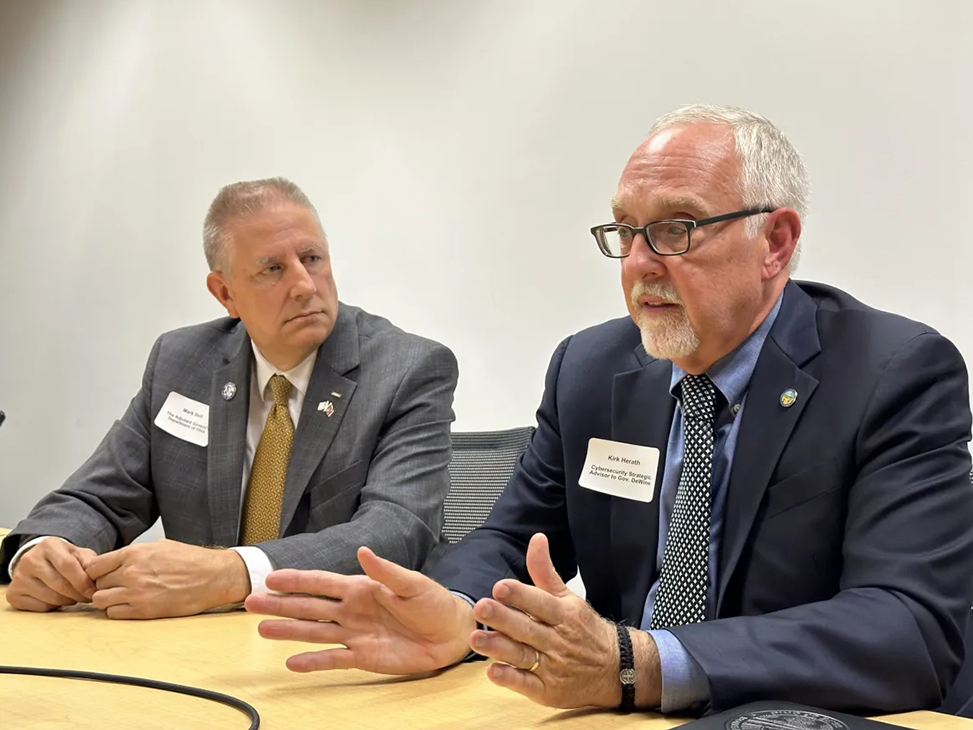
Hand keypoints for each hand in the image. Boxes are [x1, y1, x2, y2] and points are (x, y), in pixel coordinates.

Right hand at [6, 537, 96, 611]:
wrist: (40, 562)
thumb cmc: (65, 558)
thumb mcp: (79, 554)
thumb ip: (90, 563)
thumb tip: (98, 578)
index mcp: (48, 545)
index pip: (68, 566)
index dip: (83, 582)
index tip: (93, 592)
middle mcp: (30, 559)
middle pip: (60, 584)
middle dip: (78, 594)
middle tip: (87, 597)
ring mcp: (19, 577)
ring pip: (51, 598)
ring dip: (68, 601)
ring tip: (74, 597)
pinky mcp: (14, 593)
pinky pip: (40, 607)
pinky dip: (54, 607)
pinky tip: (59, 600)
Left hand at [86, 539, 249, 618]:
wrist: (213, 576)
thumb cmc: (191, 560)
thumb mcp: (160, 546)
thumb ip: (135, 553)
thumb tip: (118, 561)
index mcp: (134, 553)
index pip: (95, 565)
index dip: (96, 572)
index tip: (102, 575)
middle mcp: (131, 572)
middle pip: (97, 583)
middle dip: (103, 585)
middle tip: (114, 587)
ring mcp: (136, 593)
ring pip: (101, 601)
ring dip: (108, 600)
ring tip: (121, 597)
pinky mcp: (144, 611)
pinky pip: (114, 614)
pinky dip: (118, 611)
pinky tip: (130, 606)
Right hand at [245, 546, 475, 673]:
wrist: (450, 634)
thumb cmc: (434, 603)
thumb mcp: (412, 584)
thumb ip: (386, 571)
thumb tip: (363, 551)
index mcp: (361, 588)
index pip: (322, 582)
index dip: (296, 580)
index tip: (270, 576)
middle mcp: (352, 610)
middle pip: (309, 607)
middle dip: (280, 604)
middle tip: (250, 602)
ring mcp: (354, 634)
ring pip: (314, 632)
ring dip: (288, 631)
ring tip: (262, 629)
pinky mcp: (362, 657)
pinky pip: (332, 659)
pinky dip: (312, 662)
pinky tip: (292, 662)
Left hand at [470, 533, 656, 708]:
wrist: (616, 669)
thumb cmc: (584, 630)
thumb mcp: (569, 598)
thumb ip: (545, 571)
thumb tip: (536, 539)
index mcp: (563, 615)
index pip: (539, 602)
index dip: (520, 594)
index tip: (500, 587)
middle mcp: (557, 640)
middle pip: (527, 628)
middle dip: (503, 619)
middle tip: (481, 608)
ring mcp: (553, 667)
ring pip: (523, 656)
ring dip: (499, 649)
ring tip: (477, 640)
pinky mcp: (548, 691)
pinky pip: (528, 685)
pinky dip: (511, 679)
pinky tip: (493, 672)